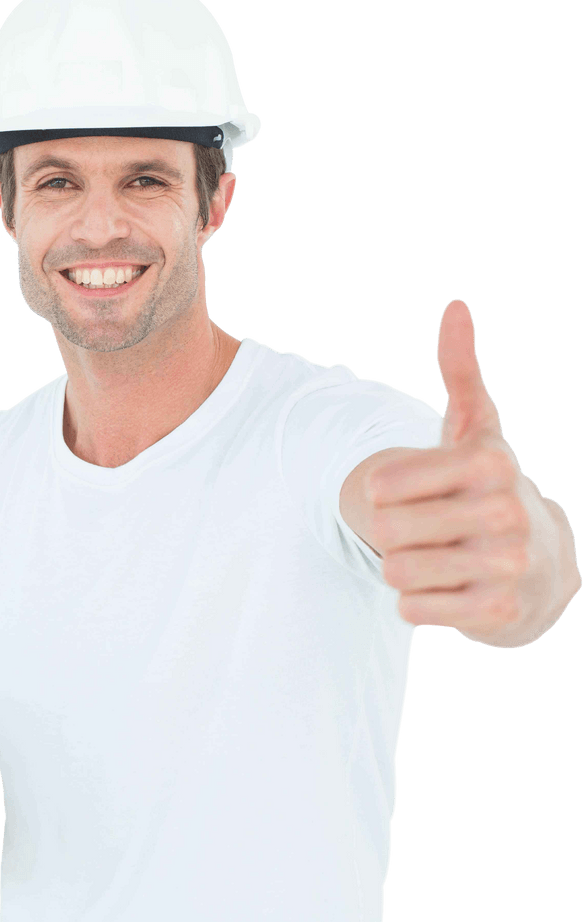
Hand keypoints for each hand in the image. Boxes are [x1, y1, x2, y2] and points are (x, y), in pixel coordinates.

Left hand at [368, 299, 556, 638]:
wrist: (541, 570)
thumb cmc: (491, 489)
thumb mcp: (479, 431)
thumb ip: (462, 373)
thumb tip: (456, 308)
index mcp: (492, 462)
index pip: (380, 484)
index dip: (381, 492)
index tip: (408, 492)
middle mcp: (509, 511)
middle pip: (384, 531)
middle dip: (391, 535)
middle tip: (424, 531)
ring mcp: (508, 565)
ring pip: (395, 572)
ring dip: (403, 568)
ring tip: (438, 559)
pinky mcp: (498, 614)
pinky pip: (411, 608)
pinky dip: (416, 602)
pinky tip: (449, 590)